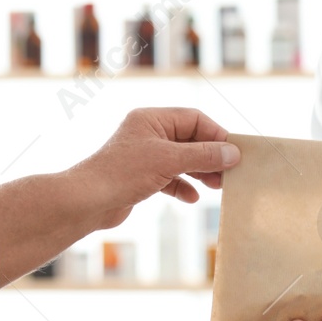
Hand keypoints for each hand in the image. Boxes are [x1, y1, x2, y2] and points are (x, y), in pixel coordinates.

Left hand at [68, 108, 238, 229]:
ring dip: (200, 172)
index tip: (234, 152)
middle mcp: (148, 133)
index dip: (216, 134)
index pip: (193, 119)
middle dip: (210, 156)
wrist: (87, 201)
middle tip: (230, 173)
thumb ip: (203, 155)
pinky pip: (170, 178)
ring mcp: (144, 156)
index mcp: (152, 119)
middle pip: (190, 140)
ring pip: (181, 160)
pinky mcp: (141, 177)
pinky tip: (192, 198)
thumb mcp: (169, 160)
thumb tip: (233, 152)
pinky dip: (182, 186)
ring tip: (217, 186)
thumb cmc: (123, 173)